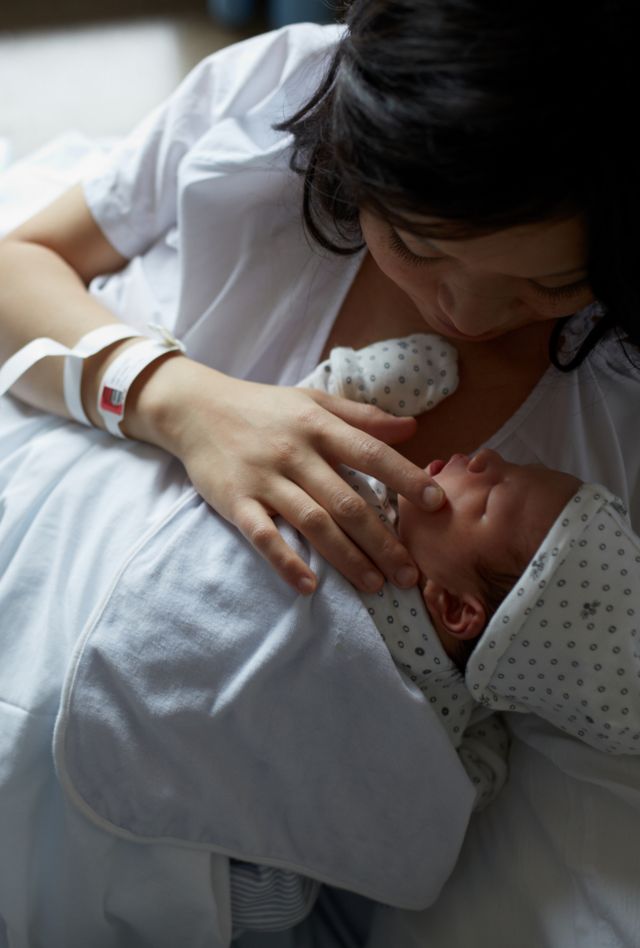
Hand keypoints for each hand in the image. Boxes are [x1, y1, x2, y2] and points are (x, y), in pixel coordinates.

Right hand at [131, 358, 445, 595]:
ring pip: (313, 523)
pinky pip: (263, 536)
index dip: (405, 478)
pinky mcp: (235, 501)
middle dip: (383, 540)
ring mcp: (264, 479)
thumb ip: (362, 416)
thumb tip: (412, 428)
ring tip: (375, 585)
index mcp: (318, 426)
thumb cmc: (263, 407)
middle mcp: (295, 453)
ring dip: (347, 558)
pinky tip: (309, 586)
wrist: (196, 408)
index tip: (436, 504)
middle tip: (410, 574)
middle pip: (347, 502)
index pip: (371, 454)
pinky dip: (286, 561)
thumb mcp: (312, 400)